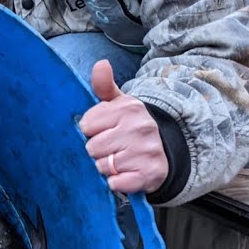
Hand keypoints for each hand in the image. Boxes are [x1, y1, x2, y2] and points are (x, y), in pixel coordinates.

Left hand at [78, 60, 167, 193]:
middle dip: (97, 151)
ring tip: (119, 160)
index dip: (90, 131)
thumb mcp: (118, 104)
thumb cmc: (130, 126)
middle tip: (111, 148)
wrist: (163, 152)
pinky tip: (125, 174)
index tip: (102, 131)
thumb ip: (103, 86)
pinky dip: (116, 183)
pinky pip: (116, 183)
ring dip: (106, 168)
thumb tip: (101, 64)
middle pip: (92, 148)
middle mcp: (140, 127)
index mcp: (129, 108)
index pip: (86, 125)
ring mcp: (147, 151)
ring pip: (102, 166)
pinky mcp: (150, 173)